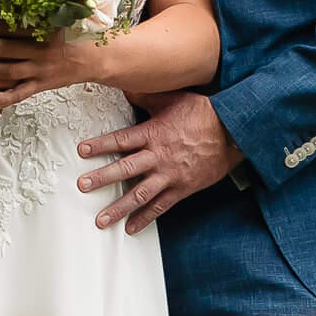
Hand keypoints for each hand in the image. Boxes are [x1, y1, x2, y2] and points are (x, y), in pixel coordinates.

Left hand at [0, 17, 91, 108]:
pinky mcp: (40, 87)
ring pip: (7, 71)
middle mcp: (40, 52)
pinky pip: (17, 95)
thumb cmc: (69, 38)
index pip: (11, 29)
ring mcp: (39, 71)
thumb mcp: (55, 23)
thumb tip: (7, 8)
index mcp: (43, 33)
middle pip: (5, 49)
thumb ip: (33, 19)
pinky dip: (0, 98)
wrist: (91, 60)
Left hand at [77, 90, 243, 232]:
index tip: (83, 150)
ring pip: (140, 194)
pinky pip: (161, 207)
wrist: (233, 132)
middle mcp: (158, 156)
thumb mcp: (173, 98)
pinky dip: (146, 219)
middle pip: (125, 169)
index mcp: (154, 133)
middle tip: (83, 186)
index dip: (101, 145)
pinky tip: (131, 228)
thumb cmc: (202, 113)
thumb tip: (125, 86)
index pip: (121, 140)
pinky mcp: (182, 188)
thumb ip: (147, 96)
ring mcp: (170, 175)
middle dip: (102, 178)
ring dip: (119, 208)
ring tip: (101, 220)